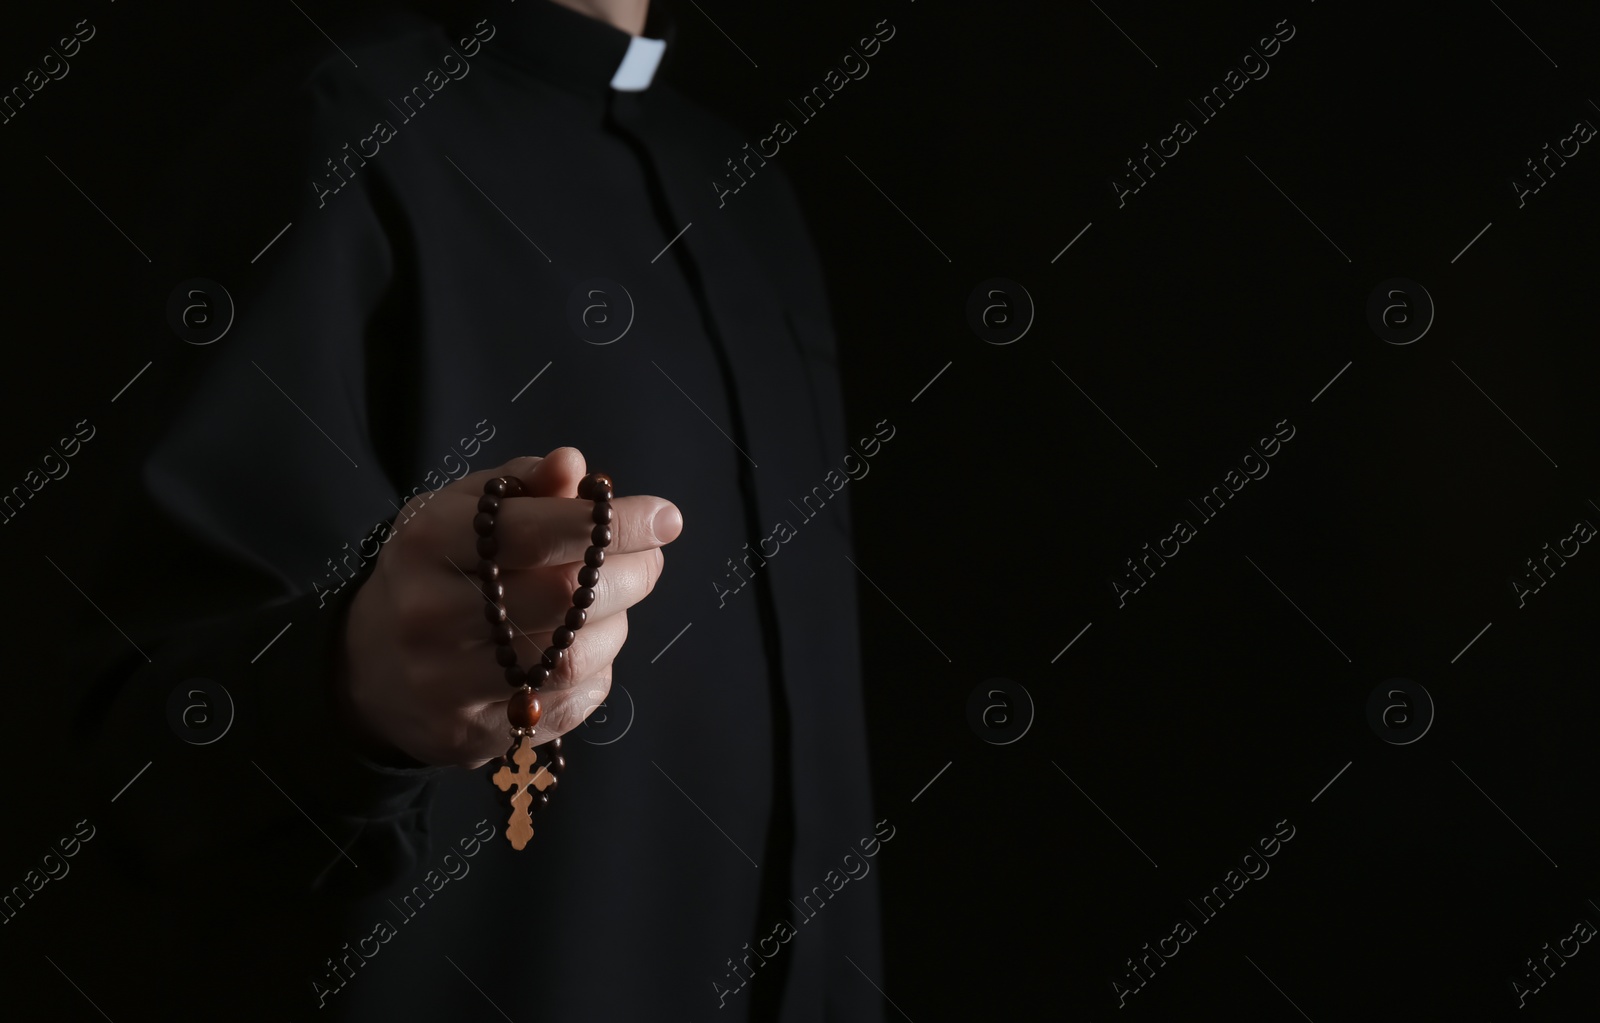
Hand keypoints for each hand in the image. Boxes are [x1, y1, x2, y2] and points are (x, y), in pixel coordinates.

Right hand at [338, 448, 682, 767]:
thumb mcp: (459, 512)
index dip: (611, 523)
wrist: (369, 668)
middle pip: (562, 598)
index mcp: (425, 544)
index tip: (665, 517)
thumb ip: (519, 484)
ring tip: (617, 600)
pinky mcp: (472, 736)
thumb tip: (574, 465)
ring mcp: (447, 685)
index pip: (532, 530)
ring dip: (617, 625)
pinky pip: (567, 706)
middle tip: (651, 558)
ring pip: (571, 658)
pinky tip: (589, 646)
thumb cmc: (435, 570)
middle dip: (630, 574)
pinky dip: (597, 672)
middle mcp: (429, 616)